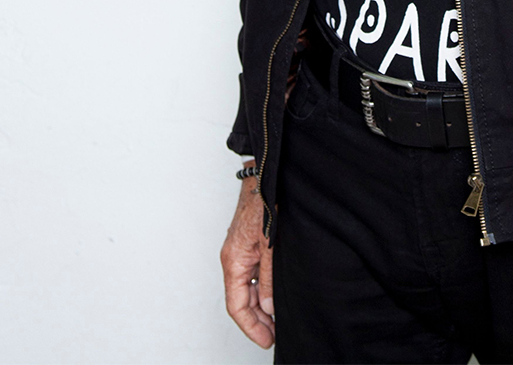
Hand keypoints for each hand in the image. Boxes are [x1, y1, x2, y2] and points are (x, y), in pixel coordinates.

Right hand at [221, 168, 274, 348]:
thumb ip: (269, 276)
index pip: (236, 305)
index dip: (251, 327)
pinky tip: (277, 292)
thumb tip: (269, 306)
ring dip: (261, 304)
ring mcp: (242, 250)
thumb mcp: (271, 243)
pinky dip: (263, 287)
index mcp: (233, 260)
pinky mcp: (252, 242)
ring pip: (248, 287)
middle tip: (276, 334)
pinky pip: (254, 272)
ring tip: (279, 318)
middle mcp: (234, 257)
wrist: (267, 172)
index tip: (267, 340)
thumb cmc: (265, 200)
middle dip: (258, 320)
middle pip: (241, 299)